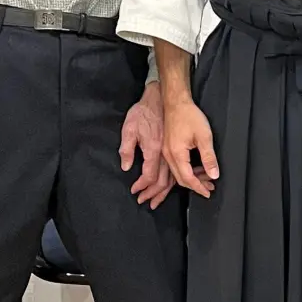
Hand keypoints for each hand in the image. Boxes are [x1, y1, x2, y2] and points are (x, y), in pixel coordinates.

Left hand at [121, 81, 174, 208]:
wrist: (160, 99)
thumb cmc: (144, 112)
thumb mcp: (130, 128)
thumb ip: (127, 149)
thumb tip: (126, 167)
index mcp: (153, 149)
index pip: (149, 175)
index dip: (142, 186)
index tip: (135, 192)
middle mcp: (165, 154)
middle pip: (163, 181)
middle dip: (153, 194)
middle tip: (144, 202)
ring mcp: (171, 152)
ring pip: (171, 178)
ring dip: (163, 191)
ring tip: (156, 201)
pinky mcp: (174, 149)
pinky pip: (175, 170)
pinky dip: (172, 182)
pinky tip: (168, 187)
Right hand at [161, 95, 217, 197]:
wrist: (176, 102)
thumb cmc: (189, 115)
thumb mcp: (204, 136)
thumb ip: (209, 158)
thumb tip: (214, 174)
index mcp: (176, 153)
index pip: (188, 178)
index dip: (199, 188)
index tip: (208, 192)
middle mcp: (168, 155)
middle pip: (181, 178)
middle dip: (196, 185)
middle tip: (209, 187)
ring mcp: (166, 151)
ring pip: (178, 173)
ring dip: (191, 178)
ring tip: (206, 178)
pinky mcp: (167, 147)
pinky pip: (175, 165)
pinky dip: (186, 170)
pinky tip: (196, 168)